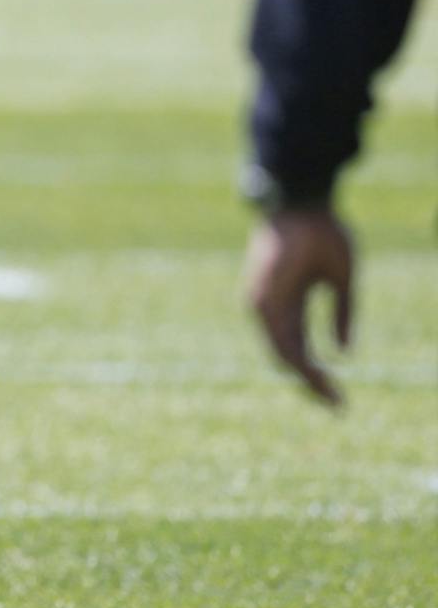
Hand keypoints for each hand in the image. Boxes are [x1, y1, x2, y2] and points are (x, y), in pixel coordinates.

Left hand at [243, 208, 350, 405]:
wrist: (302, 201)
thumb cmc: (323, 233)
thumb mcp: (341, 280)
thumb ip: (342, 314)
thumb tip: (345, 352)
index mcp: (289, 304)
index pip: (301, 350)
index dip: (319, 375)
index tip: (339, 397)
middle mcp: (271, 309)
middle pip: (288, 358)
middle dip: (312, 384)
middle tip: (336, 406)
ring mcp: (264, 304)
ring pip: (281, 352)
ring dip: (305, 376)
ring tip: (328, 394)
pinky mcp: (262, 296)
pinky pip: (277, 335)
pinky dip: (295, 356)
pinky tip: (314, 372)